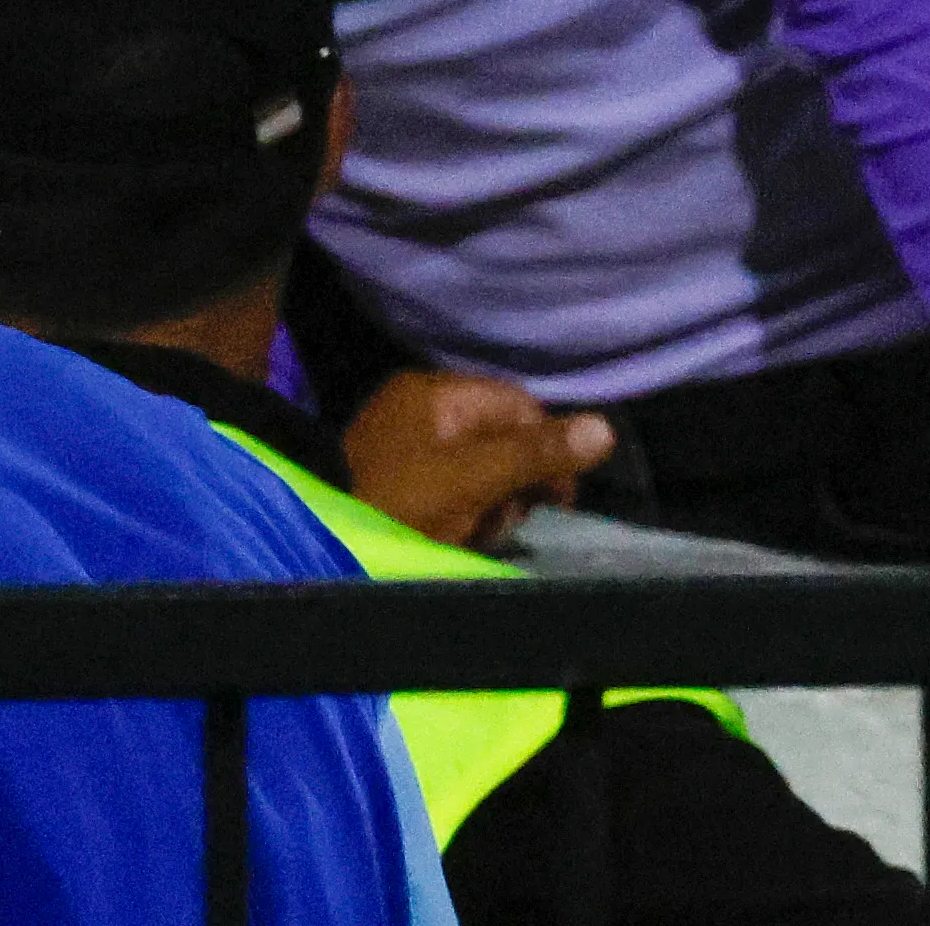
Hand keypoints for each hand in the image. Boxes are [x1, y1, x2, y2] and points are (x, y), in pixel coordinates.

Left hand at [341, 370, 613, 551]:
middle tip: (507, 518)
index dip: (548, 448)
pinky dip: (466, 510)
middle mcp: (421, 407)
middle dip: (517, 482)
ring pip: (482, 466)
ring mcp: (408, 441)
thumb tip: (605, 427)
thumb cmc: (399, 501)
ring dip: (494, 501)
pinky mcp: (400, 475)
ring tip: (479, 530)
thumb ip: (534, 454)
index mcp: (435, 393)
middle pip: (502, 436)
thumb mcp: (471, 479)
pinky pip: (454, 485)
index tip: (556, 498)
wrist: (324, 537)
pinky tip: (459, 533)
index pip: (518, 405)